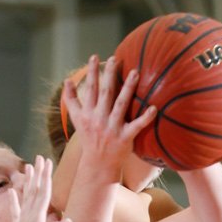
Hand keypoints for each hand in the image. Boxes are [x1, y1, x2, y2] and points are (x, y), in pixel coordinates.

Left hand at [0, 156, 72, 221]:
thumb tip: (70, 221)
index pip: (42, 196)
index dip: (46, 178)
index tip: (47, 162)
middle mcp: (27, 221)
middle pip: (34, 193)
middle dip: (39, 175)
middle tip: (41, 157)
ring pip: (25, 199)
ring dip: (28, 183)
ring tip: (27, 167)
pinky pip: (15, 213)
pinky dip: (14, 201)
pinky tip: (11, 193)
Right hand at [62, 54, 156, 176]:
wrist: (98, 164)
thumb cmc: (89, 138)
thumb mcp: (77, 120)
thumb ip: (71, 100)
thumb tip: (67, 80)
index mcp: (88, 114)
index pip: (90, 89)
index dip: (92, 73)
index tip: (95, 57)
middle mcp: (99, 119)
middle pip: (105, 93)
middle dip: (109, 75)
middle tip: (115, 58)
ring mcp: (112, 128)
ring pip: (121, 104)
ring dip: (128, 88)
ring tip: (135, 72)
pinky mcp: (125, 137)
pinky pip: (137, 126)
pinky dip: (146, 118)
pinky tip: (154, 108)